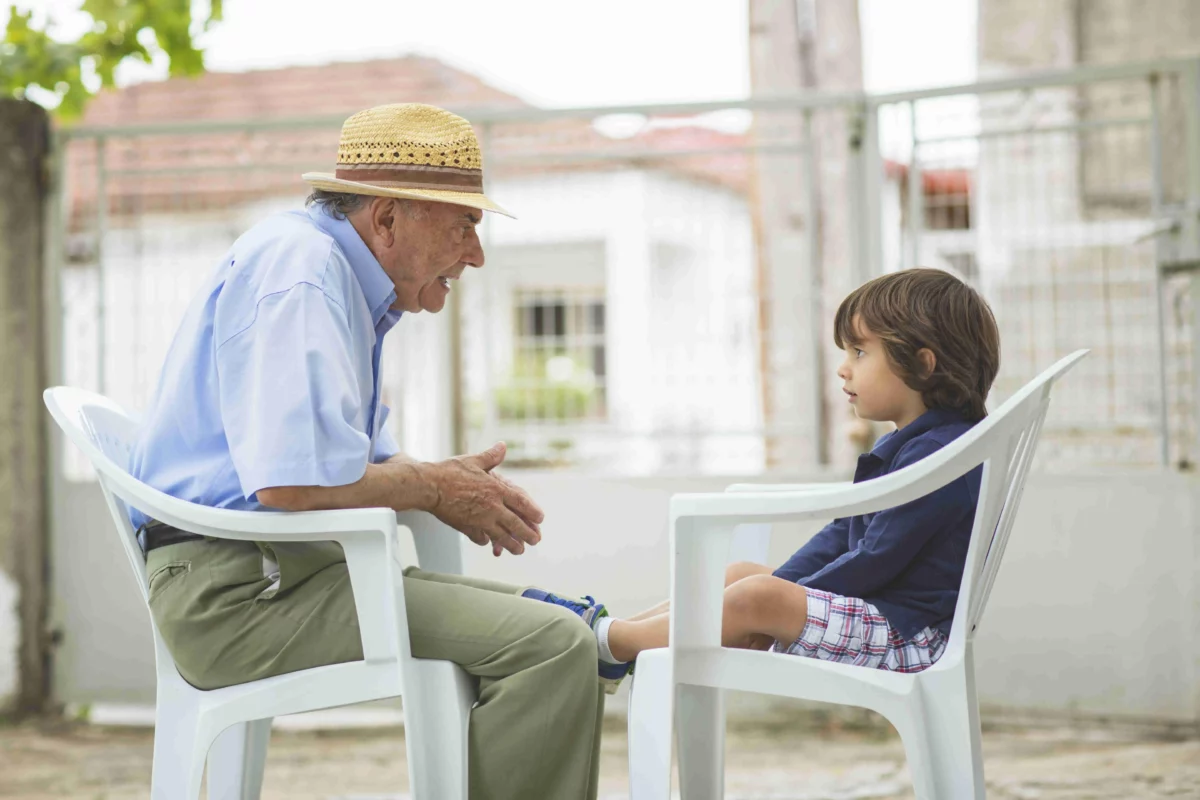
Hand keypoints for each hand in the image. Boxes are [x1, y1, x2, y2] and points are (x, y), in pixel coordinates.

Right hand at [425, 442, 543, 555]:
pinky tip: (487, 541)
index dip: (533, 512)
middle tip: (535, 540)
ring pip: (502, 536)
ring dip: (512, 545)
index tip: (540, 519)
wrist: (429, 486)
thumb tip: (502, 446)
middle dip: (528, 534)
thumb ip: (491, 456)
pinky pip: (480, 538)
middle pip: (516, 524)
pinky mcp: (467, 527)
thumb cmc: (450, 471)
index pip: (522, 503)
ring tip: (519, 550)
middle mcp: (492, 507)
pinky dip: (485, 540)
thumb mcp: (474, 461)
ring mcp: (480, 520)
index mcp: (497, 490)